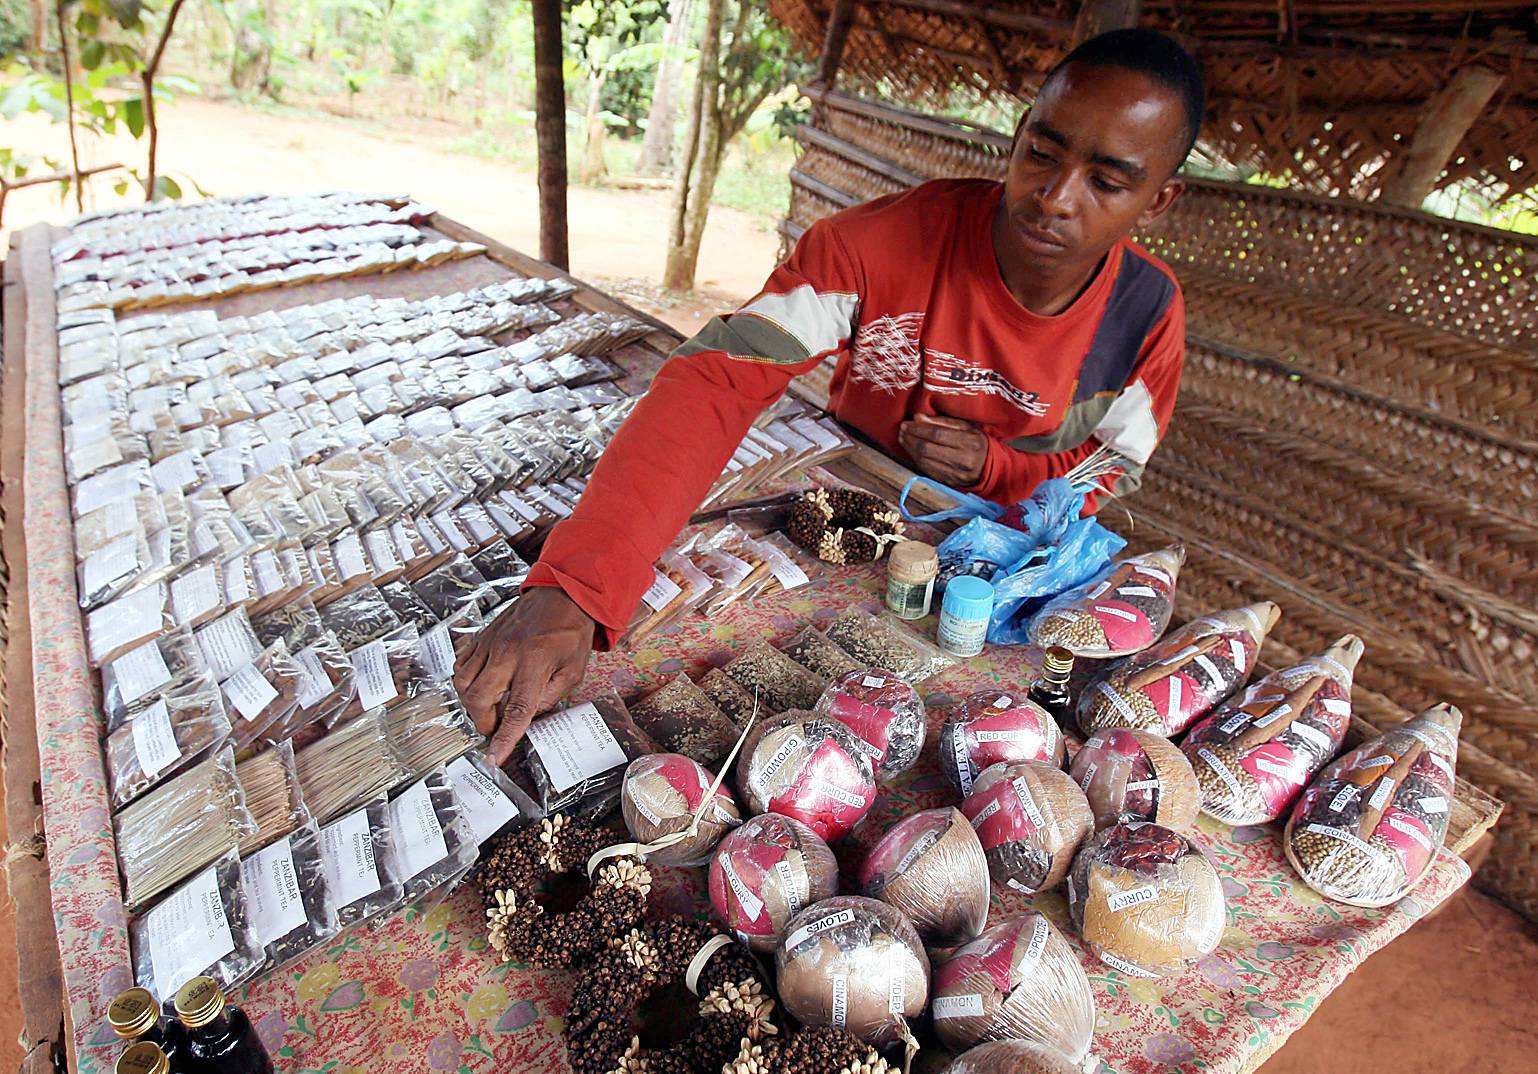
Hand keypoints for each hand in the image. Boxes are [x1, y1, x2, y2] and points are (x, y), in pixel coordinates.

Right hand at [454, 585, 596, 763]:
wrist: (562, 595)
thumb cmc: (570, 633)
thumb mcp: (573, 671)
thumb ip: (550, 698)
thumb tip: (528, 718)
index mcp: (535, 663)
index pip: (516, 709)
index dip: (504, 737)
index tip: (495, 758)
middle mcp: (507, 653)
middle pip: (478, 698)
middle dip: (483, 721)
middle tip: (495, 727)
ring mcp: (490, 643)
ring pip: (462, 683)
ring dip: (472, 702)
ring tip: (489, 706)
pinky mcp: (481, 637)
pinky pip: (460, 665)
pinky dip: (466, 681)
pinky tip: (482, 684)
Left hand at [898, 414, 988, 486]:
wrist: (989, 467)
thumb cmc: (976, 443)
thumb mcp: (966, 426)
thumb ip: (942, 421)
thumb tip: (918, 417)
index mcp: (969, 442)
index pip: (937, 434)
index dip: (918, 428)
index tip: (907, 423)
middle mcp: (963, 459)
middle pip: (928, 449)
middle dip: (910, 438)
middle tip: (902, 430)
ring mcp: (955, 473)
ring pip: (924, 461)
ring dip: (910, 449)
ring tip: (903, 439)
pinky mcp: (948, 482)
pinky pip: (927, 470)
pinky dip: (916, 459)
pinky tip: (911, 451)